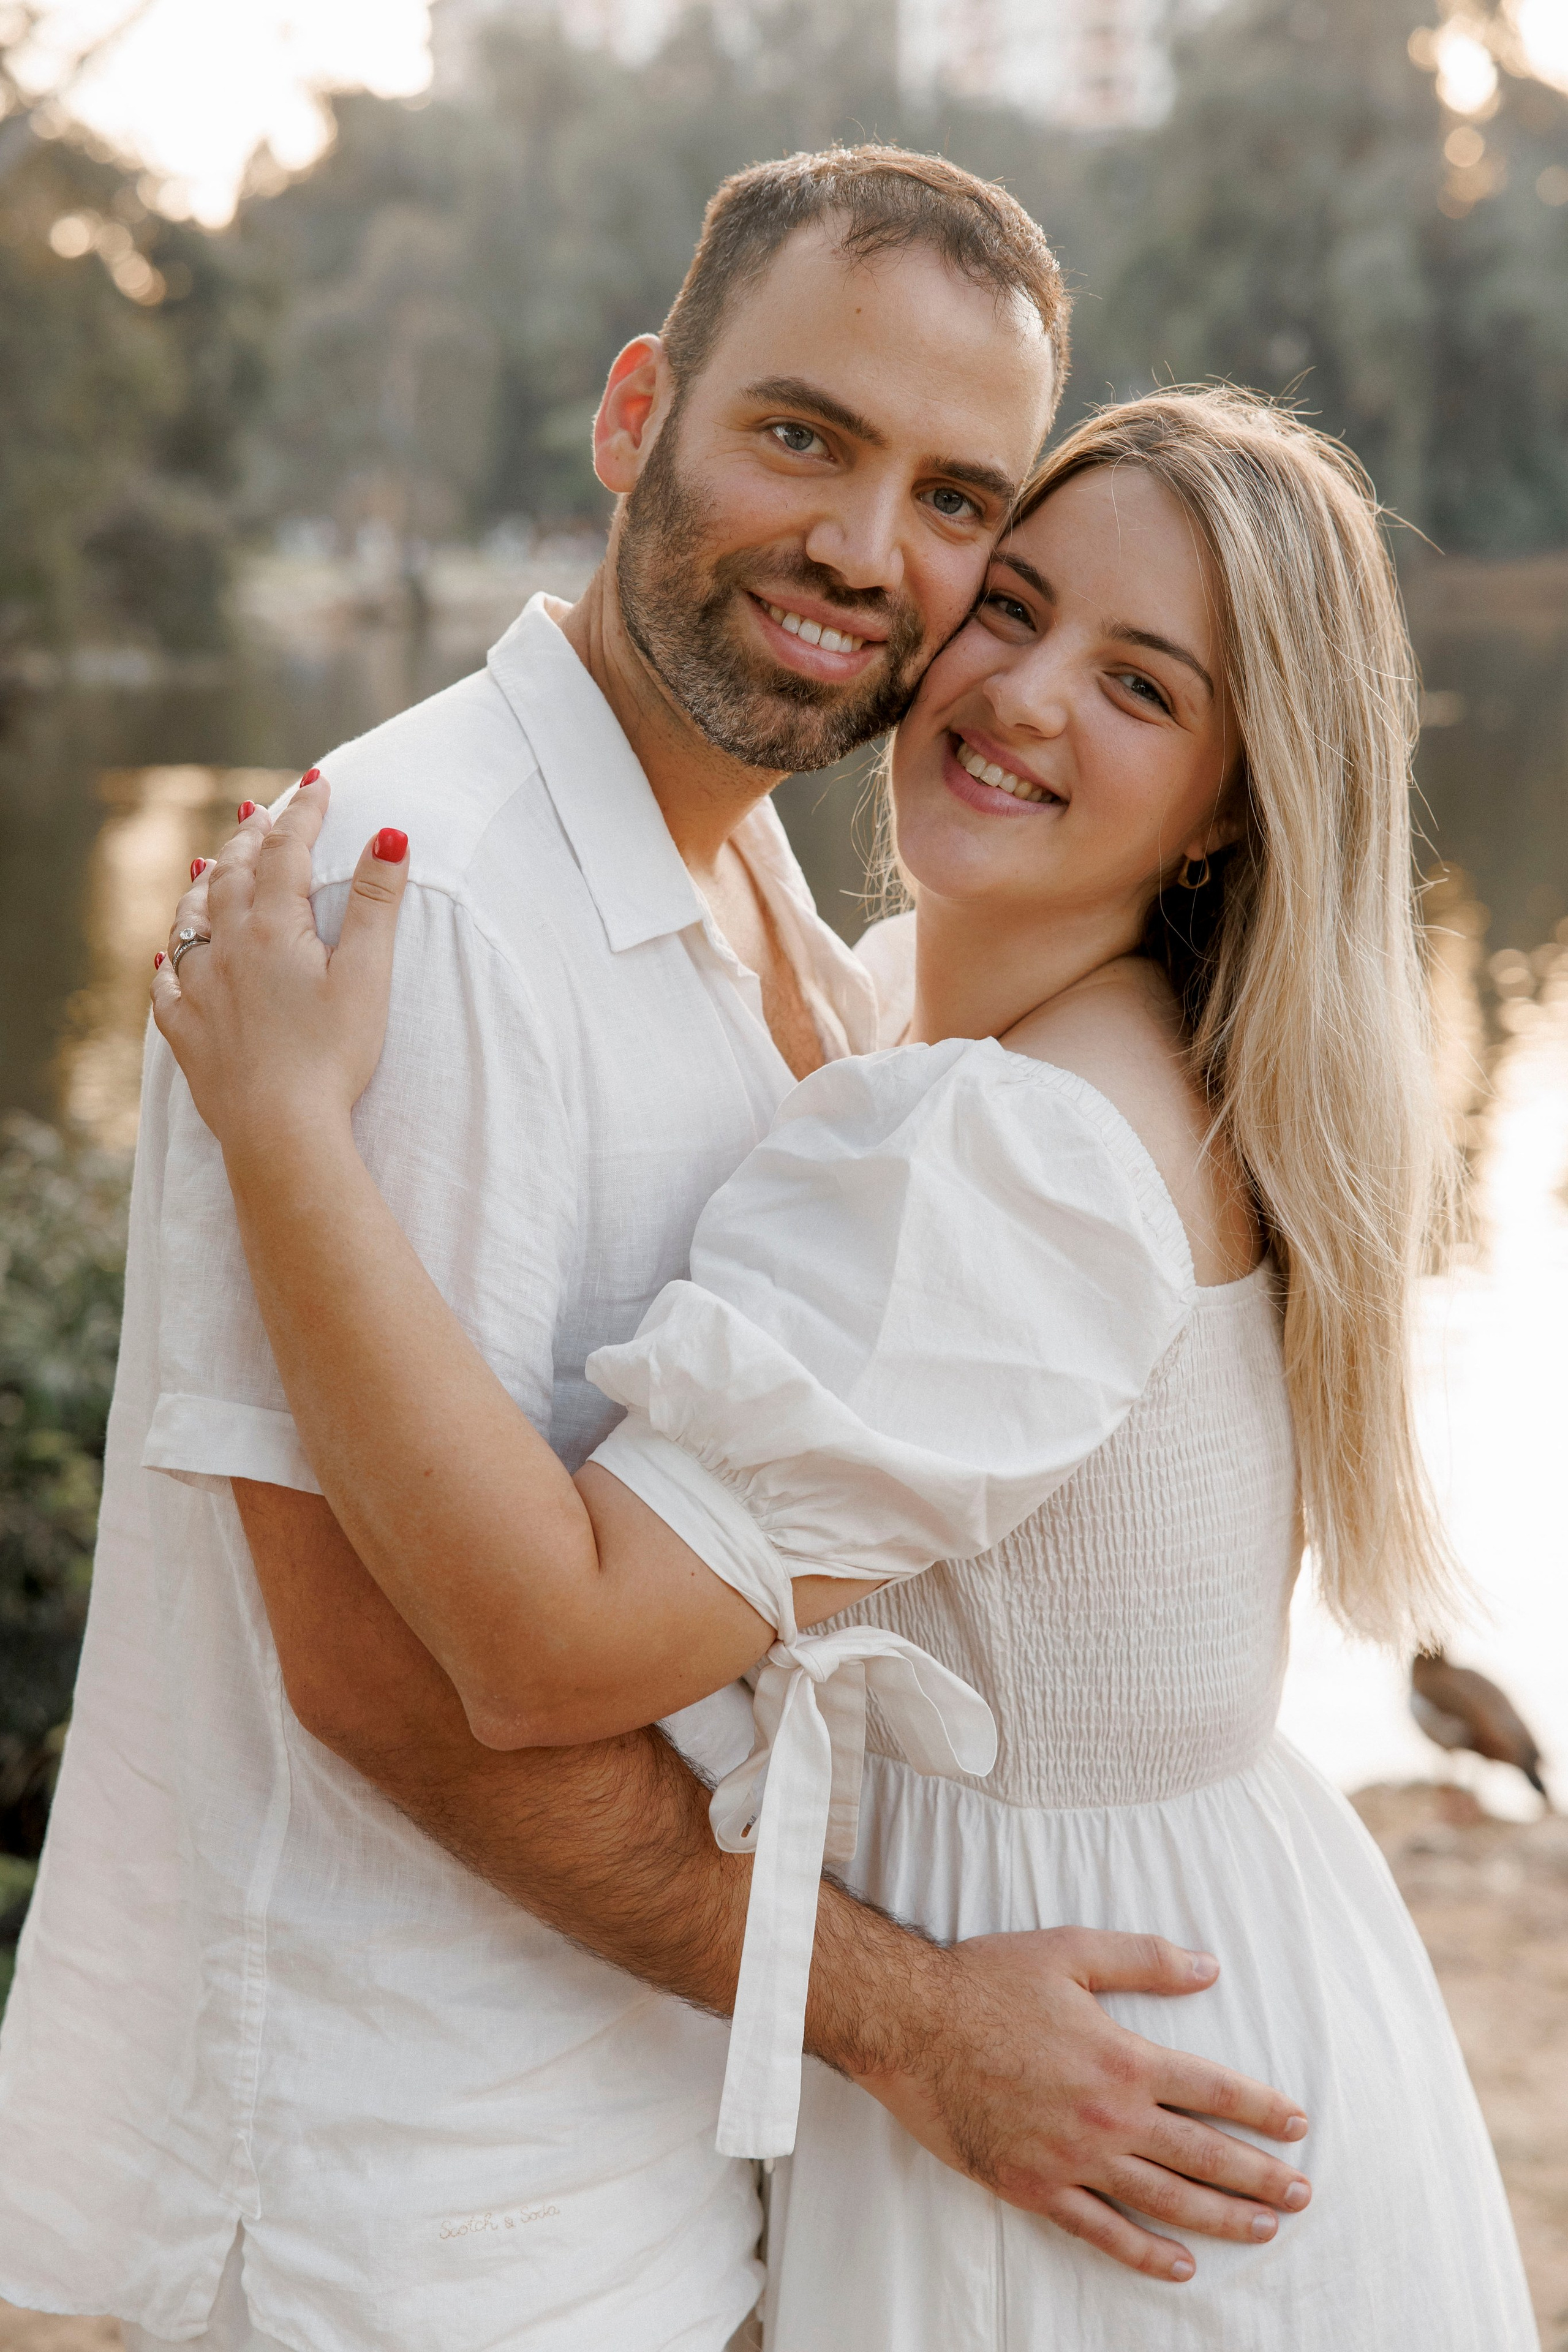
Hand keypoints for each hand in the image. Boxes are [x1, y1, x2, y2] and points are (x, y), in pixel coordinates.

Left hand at [152, 781, 409, 1155]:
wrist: (279, 1129)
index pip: (286, 850)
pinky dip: (170, 955)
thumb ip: (375, 903)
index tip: (317, 784)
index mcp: (272, 926)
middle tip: (260, 812)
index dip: (303, 812)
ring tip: (209, 862)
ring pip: (192, 917)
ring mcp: (198, 988)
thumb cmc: (331, 1056)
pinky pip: (166, 980)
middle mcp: (225, 946)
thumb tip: (391, 835)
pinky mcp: (185, 1030)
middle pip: (231, 872)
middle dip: (250, 837)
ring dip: (205, 883)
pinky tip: (169, 952)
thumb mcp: (366, 975)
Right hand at [860, 1927, 1309, 2281]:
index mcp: (1123, 2058)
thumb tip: (1209, 1966)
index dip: (1262, 2109)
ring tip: (1264, 2229)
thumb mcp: (1071, 1950)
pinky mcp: (1036, 2187)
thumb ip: (1145, 1959)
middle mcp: (1109, 2117)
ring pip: (1165, 2200)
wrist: (911, 2025)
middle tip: (1302, 2193)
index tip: (1297, 2126)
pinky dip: (1145, 2253)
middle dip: (1260, 2177)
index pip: (1214, 2089)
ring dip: (1221, 2218)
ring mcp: (1074, 2160)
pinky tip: (1180, 2265)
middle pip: (1203, 2155)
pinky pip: (1102, 2232)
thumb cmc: (988, 1980)